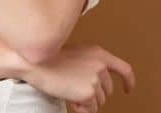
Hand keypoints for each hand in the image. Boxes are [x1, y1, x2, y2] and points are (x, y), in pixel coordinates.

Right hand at [20, 43, 135, 112]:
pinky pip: (91, 109)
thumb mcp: (75, 54)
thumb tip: (96, 84)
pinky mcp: (89, 93)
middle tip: (75, 90)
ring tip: (69, 92)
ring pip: (99, 101)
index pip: (124, 69)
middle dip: (94, 94)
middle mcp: (100, 66)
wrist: (33, 61)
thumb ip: (89, 64)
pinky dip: (81, 108)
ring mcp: (95, 79)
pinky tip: (69, 99)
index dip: (128, 81)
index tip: (127, 88)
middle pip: (108, 90)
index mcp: (99, 53)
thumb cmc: (48, 57)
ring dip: (85, 101)